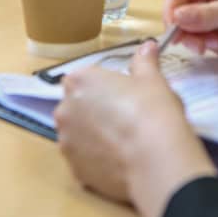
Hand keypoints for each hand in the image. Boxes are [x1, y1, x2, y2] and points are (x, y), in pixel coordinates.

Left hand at [55, 41, 215, 216]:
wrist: (153, 159)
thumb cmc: (151, 109)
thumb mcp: (152, 79)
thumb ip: (144, 61)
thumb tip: (147, 45)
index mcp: (80, 81)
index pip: (84, 78)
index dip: (104, 85)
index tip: (123, 93)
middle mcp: (65, 110)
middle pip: (77, 106)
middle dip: (94, 109)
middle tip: (125, 115)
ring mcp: (66, 143)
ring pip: (79, 134)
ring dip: (94, 135)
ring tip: (124, 141)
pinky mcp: (74, 171)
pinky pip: (84, 158)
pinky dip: (97, 158)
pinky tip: (121, 159)